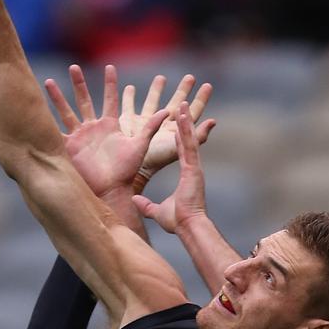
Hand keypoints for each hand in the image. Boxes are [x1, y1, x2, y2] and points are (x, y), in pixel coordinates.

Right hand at [45, 64, 167, 199]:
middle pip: (84, 100)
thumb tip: (168, 110)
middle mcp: (93, 129)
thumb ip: (151, 127)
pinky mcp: (69, 148)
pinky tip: (35, 111)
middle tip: (74, 67)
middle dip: (79, 84)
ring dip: (58, 98)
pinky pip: (55, 133)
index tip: (110, 67)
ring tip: (47, 81)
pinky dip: (45, 123)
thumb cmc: (127, 171)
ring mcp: (79, 137)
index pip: (110, 99)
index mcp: (110, 125)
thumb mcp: (140, 146)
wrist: (111, 191)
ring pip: (66, 112)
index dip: (111, 84)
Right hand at [121, 74, 215, 188]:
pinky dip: (128, 97)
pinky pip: (129, 106)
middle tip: (190, 77)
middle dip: (183, 90)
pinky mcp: (129, 122)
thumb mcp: (180, 145)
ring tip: (161, 77)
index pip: (193, 111)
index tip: (208, 85)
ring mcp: (145, 122)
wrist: (133, 165)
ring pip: (152, 101)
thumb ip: (197, 135)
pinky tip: (129, 88)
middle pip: (176, 103)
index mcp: (176, 129)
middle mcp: (162, 124)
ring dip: (156, 90)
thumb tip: (214, 121)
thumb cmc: (158, 158)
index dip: (201, 99)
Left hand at [133, 102, 207, 234]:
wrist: (188, 226)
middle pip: (186, 138)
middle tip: (180, 103)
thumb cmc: (177, 222)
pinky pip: (188, 144)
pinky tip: (182, 115)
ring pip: (188, 137)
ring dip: (185, 119)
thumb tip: (134, 201)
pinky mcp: (193, 168)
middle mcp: (191, 166)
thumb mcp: (157, 211)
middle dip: (184, 121)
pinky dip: (186, 129)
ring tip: (181, 101)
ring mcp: (193, 166)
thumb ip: (146, 205)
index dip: (178, 135)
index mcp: (186, 173)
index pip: (181, 149)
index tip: (175, 123)